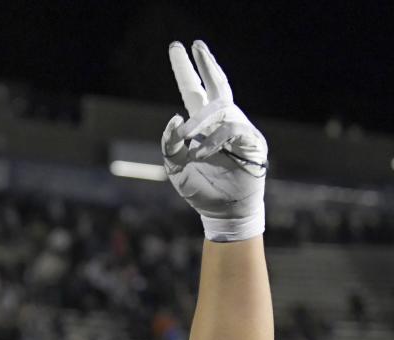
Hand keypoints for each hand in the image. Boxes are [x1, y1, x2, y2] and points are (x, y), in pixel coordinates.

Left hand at [162, 40, 266, 241]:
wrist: (222, 212)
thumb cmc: (200, 188)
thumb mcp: (175, 168)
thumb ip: (169, 144)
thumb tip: (174, 117)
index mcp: (202, 125)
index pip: (195, 90)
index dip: (189, 69)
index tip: (181, 46)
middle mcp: (222, 122)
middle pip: (216, 85)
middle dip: (205, 64)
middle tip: (194, 45)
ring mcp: (239, 130)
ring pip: (220, 110)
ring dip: (200, 122)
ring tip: (187, 137)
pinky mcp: (251, 143)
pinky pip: (233, 130)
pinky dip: (214, 140)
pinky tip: (200, 152)